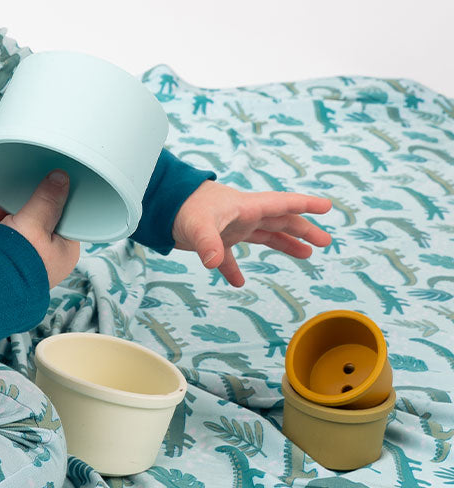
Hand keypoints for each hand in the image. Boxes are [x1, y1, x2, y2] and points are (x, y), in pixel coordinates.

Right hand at [0, 170, 80, 288]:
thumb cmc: (13, 264)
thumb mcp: (33, 223)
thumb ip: (47, 199)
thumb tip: (62, 178)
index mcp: (63, 251)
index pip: (57, 214)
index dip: (39, 202)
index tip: (23, 196)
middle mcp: (47, 258)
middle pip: (31, 219)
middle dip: (3, 214)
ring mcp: (26, 261)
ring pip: (11, 227)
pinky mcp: (7, 263)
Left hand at [171, 181, 332, 286]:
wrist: (159, 205)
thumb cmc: (181, 207)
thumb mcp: (198, 225)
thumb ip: (209, 243)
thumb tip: (214, 262)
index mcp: (246, 207)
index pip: (283, 204)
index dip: (306, 204)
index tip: (327, 206)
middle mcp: (243, 216)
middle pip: (281, 221)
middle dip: (304, 230)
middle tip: (325, 241)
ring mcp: (231, 228)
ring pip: (265, 236)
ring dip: (285, 244)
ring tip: (306, 254)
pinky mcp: (215, 241)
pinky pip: (230, 257)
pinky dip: (234, 269)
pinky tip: (238, 283)